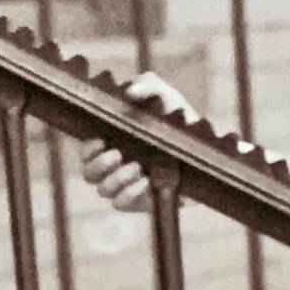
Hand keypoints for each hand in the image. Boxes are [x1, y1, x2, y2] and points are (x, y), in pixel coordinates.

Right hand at [79, 73, 197, 214]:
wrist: (204, 146)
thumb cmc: (175, 118)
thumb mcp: (163, 96)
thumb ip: (147, 86)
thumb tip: (131, 92)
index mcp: (110, 142)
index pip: (86, 152)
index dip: (87, 149)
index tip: (100, 141)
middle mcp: (113, 167)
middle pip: (89, 174)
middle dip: (100, 165)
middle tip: (118, 154)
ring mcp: (125, 186)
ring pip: (104, 190)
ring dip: (118, 178)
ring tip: (137, 166)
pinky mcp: (139, 202)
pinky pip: (121, 203)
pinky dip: (131, 193)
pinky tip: (147, 181)